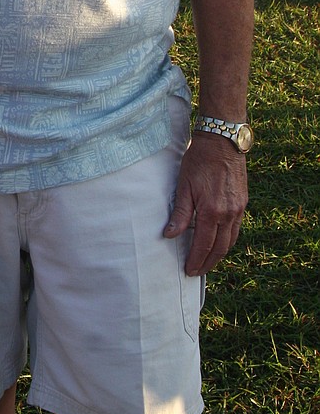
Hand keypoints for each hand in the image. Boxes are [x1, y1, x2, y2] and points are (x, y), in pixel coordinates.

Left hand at [163, 134, 247, 275]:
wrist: (222, 141)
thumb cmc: (199, 161)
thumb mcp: (184, 185)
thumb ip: (180, 213)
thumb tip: (170, 235)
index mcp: (212, 212)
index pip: (203, 245)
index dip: (196, 260)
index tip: (189, 270)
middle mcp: (228, 214)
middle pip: (220, 248)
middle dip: (208, 263)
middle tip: (196, 272)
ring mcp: (238, 209)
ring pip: (230, 241)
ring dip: (219, 254)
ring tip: (207, 262)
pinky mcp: (243, 202)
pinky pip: (236, 229)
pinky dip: (227, 240)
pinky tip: (219, 242)